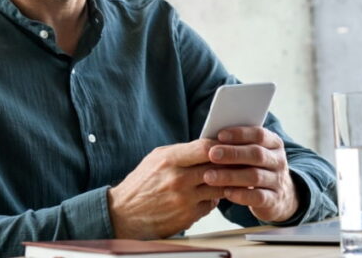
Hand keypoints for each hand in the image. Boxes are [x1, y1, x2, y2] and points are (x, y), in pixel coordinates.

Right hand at [107, 140, 225, 238]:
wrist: (124, 213)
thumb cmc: (142, 183)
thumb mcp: (157, 158)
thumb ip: (182, 152)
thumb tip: (209, 146)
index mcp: (169, 160)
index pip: (205, 147)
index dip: (221, 146)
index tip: (228, 145)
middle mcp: (178, 179)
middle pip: (217, 167)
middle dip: (229, 164)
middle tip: (237, 161)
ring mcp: (184, 199)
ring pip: (219, 187)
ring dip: (225, 182)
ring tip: (226, 177)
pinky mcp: (188, 216)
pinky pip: (211, 204)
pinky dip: (213, 198)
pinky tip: (209, 193)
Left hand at [203, 126, 299, 222]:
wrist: (279, 195)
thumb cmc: (256, 167)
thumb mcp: (253, 153)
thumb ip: (238, 145)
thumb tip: (212, 139)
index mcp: (274, 143)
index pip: (259, 134)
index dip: (240, 134)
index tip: (219, 135)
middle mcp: (278, 161)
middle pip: (257, 154)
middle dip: (232, 154)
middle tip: (212, 154)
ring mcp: (278, 181)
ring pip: (255, 176)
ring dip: (230, 176)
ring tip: (209, 176)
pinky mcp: (274, 200)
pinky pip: (258, 197)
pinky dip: (241, 195)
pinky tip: (225, 192)